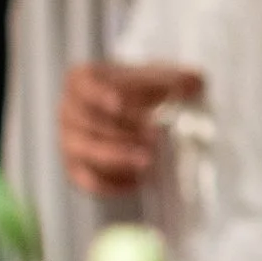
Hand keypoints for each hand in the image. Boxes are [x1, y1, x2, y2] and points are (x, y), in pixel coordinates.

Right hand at [57, 61, 202, 195]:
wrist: (140, 112)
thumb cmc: (147, 91)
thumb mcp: (164, 77)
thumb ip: (177, 80)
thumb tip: (193, 84)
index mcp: (82, 80)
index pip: (85, 85)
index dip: (99, 94)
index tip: (118, 103)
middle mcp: (69, 109)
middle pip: (87, 121)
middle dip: (121, 131)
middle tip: (153, 137)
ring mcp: (69, 140)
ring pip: (86, 152)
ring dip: (118, 158)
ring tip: (149, 161)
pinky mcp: (77, 168)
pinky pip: (89, 181)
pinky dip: (113, 183)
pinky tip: (141, 179)